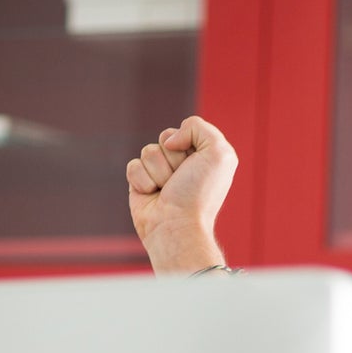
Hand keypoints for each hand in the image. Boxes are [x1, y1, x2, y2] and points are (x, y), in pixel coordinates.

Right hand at [126, 116, 236, 274]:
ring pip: (148, 151)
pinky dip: (143, 180)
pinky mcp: (141, 182)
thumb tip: (169, 139)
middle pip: (165, 137)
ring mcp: (162, 173)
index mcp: (206, 156)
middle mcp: (185, 164)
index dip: (189, 143)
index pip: (187, 128)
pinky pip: (133, 165)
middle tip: (181, 179)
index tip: (198, 165)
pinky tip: (153, 196)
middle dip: (173, 157)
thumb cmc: (199, 193)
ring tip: (168, 190)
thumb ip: (199, 127)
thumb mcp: (218, 153)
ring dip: (158, 171)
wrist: (177, 226)